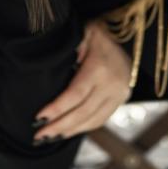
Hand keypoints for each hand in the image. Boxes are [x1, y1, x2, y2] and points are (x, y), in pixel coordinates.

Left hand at [33, 17, 131, 141]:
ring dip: (70, 131)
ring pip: (93, 120)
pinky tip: (68, 130)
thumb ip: (74, 47)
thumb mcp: (85, 31)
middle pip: (83, 112)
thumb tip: (65, 64)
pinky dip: (84, 127)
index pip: (76, 94)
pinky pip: (101, 119)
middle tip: (40, 136)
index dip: (57, 108)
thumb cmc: (99, 33)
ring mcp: (119, 94)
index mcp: (100, 68)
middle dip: (60, 126)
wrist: (128, 36)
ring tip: (50, 136)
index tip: (38, 118)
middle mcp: (112, 84)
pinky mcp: (121, 100)